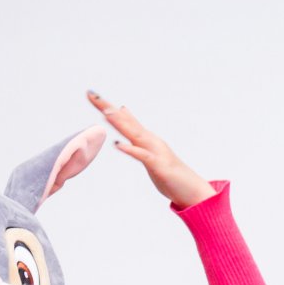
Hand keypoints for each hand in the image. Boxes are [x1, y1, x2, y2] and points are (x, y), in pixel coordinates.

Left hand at [86, 91, 214, 207]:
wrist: (191, 190)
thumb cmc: (169, 174)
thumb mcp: (149, 155)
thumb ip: (139, 141)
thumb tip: (133, 131)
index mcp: (145, 139)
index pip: (123, 119)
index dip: (107, 107)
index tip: (91, 95)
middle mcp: (149, 140)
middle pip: (125, 121)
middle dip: (107, 108)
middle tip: (92, 94)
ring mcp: (155, 151)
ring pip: (134, 134)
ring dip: (120, 122)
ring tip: (105, 111)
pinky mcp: (158, 165)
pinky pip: (142, 156)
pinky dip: (130, 149)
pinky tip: (118, 144)